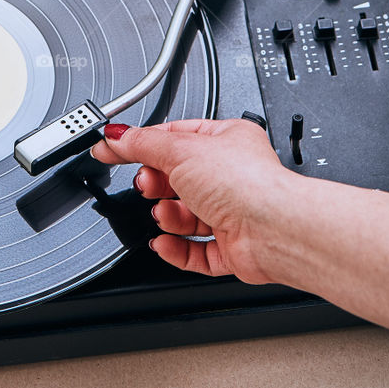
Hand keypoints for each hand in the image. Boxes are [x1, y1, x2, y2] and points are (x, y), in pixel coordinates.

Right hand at [90, 118, 294, 283]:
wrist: (275, 230)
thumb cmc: (246, 182)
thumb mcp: (180, 151)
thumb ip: (142, 144)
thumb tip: (115, 137)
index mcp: (226, 140)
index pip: (175, 137)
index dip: (143, 144)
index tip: (113, 150)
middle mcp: (231, 176)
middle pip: (178, 178)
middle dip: (157, 184)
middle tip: (145, 184)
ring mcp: (233, 213)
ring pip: (186, 216)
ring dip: (168, 217)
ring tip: (163, 214)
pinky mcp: (233, 248)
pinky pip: (196, 250)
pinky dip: (177, 249)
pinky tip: (165, 243)